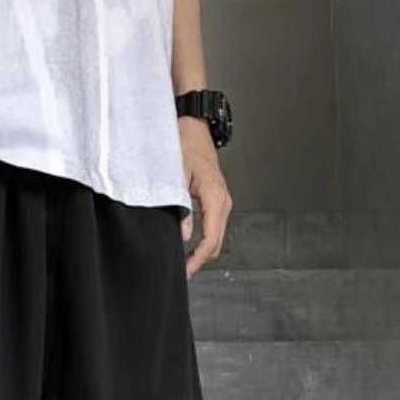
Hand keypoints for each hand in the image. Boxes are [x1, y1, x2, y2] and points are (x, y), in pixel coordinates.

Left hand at [178, 117, 232, 276]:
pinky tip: (188, 245)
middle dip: (200, 260)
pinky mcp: (216, 200)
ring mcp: (222, 201)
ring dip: (202, 252)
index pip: (211, 239)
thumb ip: (179, 208)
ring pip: (216, 236)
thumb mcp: (176, 177)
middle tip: (182, 273)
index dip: (198, 259)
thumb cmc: (184, 144)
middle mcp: (223, 202)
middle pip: (216, 243)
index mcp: (215, 197)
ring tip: (183, 262)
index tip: (186, 272)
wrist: (192, 126)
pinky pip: (213, 227)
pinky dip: (203, 240)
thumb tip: (181, 235)